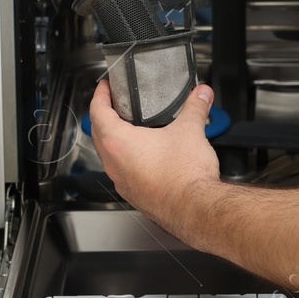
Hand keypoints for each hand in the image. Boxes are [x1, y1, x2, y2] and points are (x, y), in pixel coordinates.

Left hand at [89, 78, 219, 229]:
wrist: (195, 210)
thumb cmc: (184, 176)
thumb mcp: (190, 130)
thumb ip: (195, 107)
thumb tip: (201, 94)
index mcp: (119, 143)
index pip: (98, 112)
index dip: (100, 96)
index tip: (104, 88)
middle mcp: (115, 164)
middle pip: (98, 134)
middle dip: (104, 117)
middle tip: (115, 105)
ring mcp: (123, 182)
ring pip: (109, 156)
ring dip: (114, 141)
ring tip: (131, 130)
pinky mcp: (134, 195)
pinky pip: (123, 173)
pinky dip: (127, 160)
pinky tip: (146, 158)